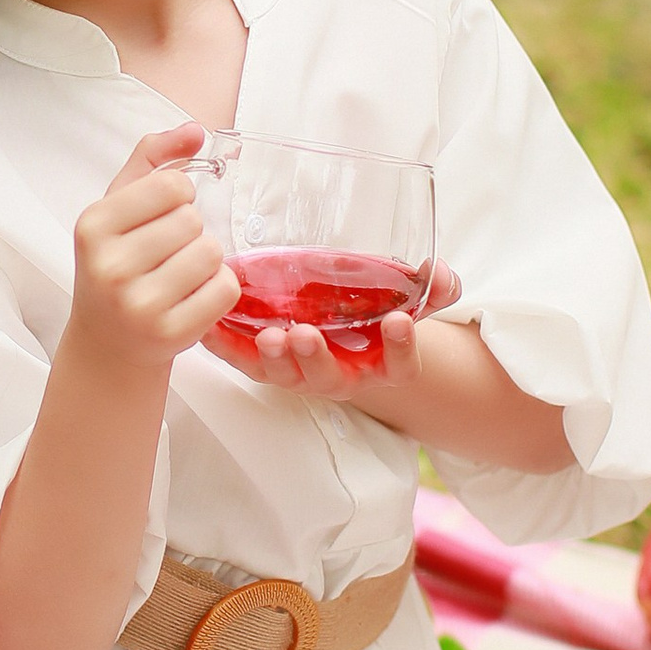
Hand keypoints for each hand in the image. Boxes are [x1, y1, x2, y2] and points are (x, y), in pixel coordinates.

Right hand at [68, 126, 237, 371]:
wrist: (108, 343)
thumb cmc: (116, 264)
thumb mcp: (118, 207)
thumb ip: (152, 159)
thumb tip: (194, 130)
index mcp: (93, 226)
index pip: (171, 186)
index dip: (179, 195)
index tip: (162, 216)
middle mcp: (109, 266)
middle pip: (192, 221)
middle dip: (190, 232)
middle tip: (167, 253)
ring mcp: (138, 304)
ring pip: (211, 253)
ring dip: (206, 259)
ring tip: (181, 273)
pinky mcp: (169, 334)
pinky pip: (224, 289)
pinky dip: (218, 288)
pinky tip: (193, 296)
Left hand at [209, 265, 462, 411]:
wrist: (346, 337)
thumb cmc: (376, 315)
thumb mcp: (408, 300)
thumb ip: (430, 288)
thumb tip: (440, 270)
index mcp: (382, 364)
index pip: (400, 366)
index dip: (402, 348)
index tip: (401, 322)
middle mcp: (341, 376)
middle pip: (330, 379)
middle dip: (316, 358)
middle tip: (304, 334)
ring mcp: (300, 374)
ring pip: (285, 376)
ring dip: (272, 358)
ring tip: (267, 335)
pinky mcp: (265, 365)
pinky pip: (243, 362)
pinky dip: (225, 347)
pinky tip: (210, 329)